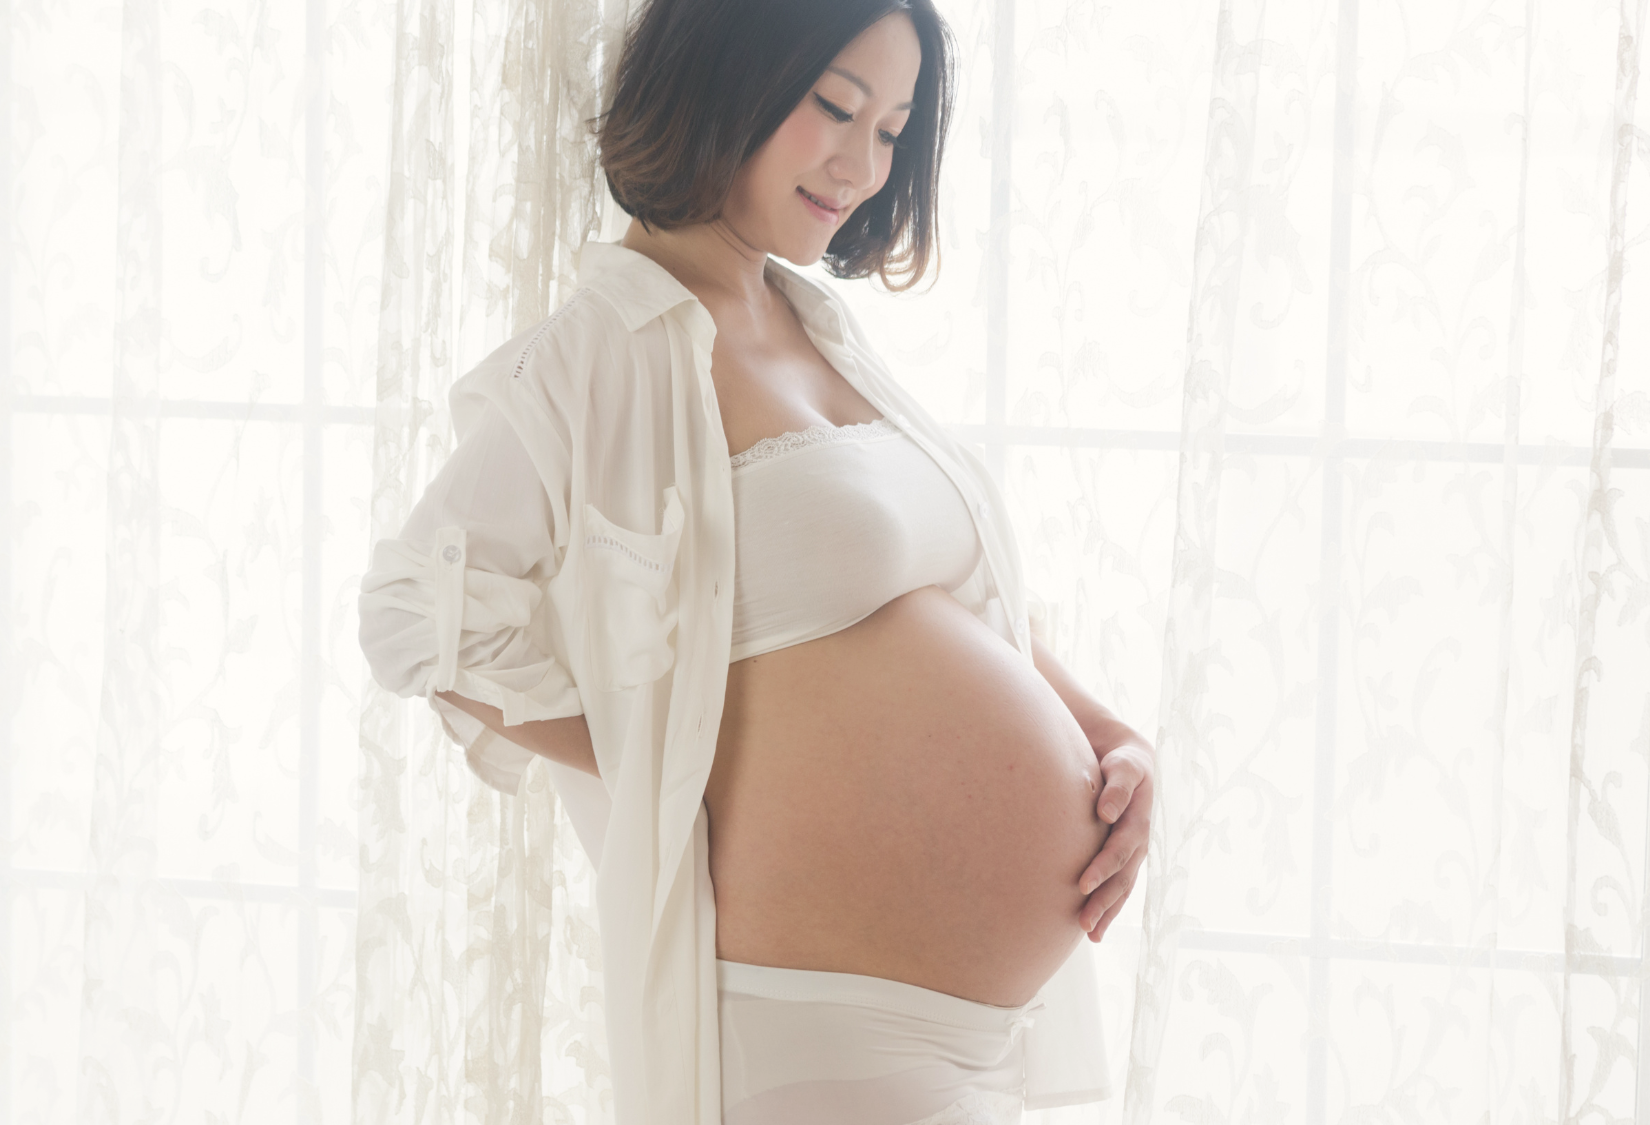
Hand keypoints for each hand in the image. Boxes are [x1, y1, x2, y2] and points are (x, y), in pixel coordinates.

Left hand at [1075, 730, 1153, 942]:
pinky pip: (1120, 887)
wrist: (1131, 762)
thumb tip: (1106, 813)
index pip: (1121, 848)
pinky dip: (1109, 908)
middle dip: (1104, 900)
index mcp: (1140, 820)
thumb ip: (1118, 786)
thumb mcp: (1124, 766)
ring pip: (1122, 887)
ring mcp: (1135, 853)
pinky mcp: (1126, 858)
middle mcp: (1140, 842)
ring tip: (1090, 933)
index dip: (1103, 866)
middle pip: (1123, 876)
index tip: (1082, 884)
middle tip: (1083, 922)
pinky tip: (1095, 930)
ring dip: (1107, 911)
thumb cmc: (1122, 762)